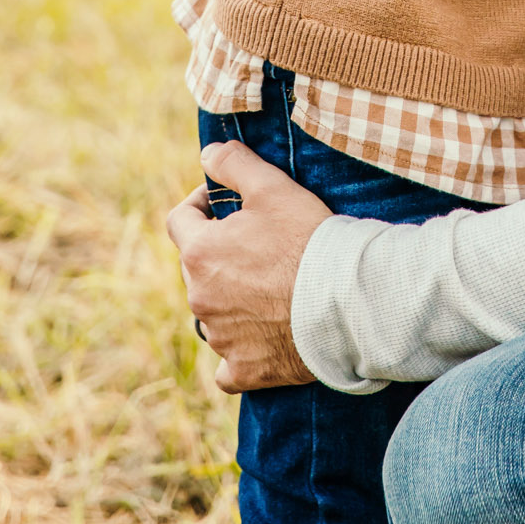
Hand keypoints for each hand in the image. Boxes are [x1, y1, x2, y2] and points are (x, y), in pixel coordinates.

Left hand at [165, 142, 331, 391]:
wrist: (344, 302)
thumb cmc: (307, 240)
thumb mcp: (272, 187)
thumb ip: (233, 164)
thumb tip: (207, 153)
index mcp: (199, 253)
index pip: (180, 219)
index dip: (200, 204)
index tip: (223, 202)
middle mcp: (200, 298)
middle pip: (197, 267)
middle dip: (220, 252)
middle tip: (260, 243)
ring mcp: (220, 338)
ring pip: (212, 313)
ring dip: (230, 299)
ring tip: (269, 287)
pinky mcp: (243, 370)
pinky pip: (226, 366)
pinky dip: (237, 353)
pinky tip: (256, 341)